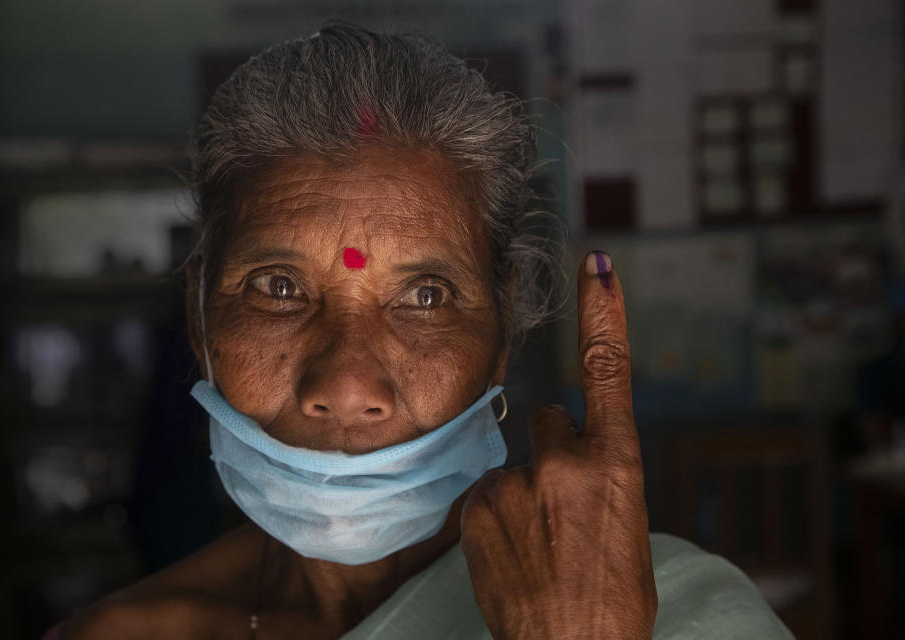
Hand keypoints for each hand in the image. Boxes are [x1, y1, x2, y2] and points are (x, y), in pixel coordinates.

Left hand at [460, 251, 657, 639]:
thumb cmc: (613, 599)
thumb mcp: (627, 526)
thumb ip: (599, 477)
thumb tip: (574, 463)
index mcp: (617, 464)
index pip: (609, 371)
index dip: (603, 315)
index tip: (595, 266)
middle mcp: (565, 461)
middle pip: (549, 423)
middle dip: (555, 454)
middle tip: (564, 511)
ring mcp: (516, 482)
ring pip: (516, 465)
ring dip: (524, 491)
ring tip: (539, 546)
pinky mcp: (477, 506)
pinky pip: (487, 494)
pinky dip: (498, 516)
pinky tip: (513, 553)